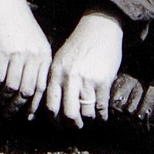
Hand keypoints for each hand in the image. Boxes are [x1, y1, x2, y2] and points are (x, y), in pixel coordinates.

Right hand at [0, 0, 52, 118]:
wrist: (4, 0)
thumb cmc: (17, 23)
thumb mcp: (34, 41)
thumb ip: (35, 62)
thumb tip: (29, 91)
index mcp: (45, 55)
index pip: (42, 88)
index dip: (33, 106)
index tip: (24, 117)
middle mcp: (35, 56)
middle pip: (27, 92)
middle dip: (16, 108)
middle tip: (5, 117)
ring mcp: (19, 53)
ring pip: (12, 88)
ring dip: (1, 102)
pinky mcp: (2, 50)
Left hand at [44, 8, 125, 127]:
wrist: (100, 26)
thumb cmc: (79, 44)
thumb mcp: (60, 58)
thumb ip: (54, 79)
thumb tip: (50, 106)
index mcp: (56, 72)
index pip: (50, 105)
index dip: (54, 120)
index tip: (59, 125)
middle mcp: (70, 77)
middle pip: (68, 114)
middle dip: (72, 125)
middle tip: (75, 126)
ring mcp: (87, 80)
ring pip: (86, 113)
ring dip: (88, 119)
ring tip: (89, 118)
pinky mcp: (104, 81)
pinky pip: (101, 107)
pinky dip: (101, 116)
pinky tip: (101, 115)